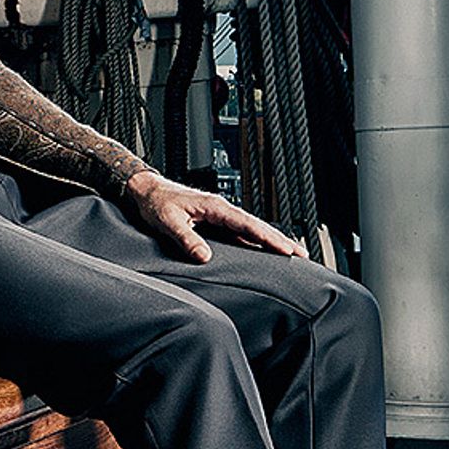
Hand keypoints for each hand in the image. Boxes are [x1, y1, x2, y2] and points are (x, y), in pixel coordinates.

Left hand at [123, 170, 308, 263]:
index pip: (248, 225)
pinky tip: (263, 252)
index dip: (268, 238)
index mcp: (215, 206)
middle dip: (280, 240)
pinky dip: (255, 241)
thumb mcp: (168, 221)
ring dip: (270, 240)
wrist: (146, 191)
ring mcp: (219, 215)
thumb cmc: (156, 202)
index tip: (286, 249)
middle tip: (302, 255)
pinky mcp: (214, 222)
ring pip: (251, 229)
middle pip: (257, 226)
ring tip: (291, 254)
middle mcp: (221, 209)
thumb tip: (204, 257)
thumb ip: (186, 239)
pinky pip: (240, 233)